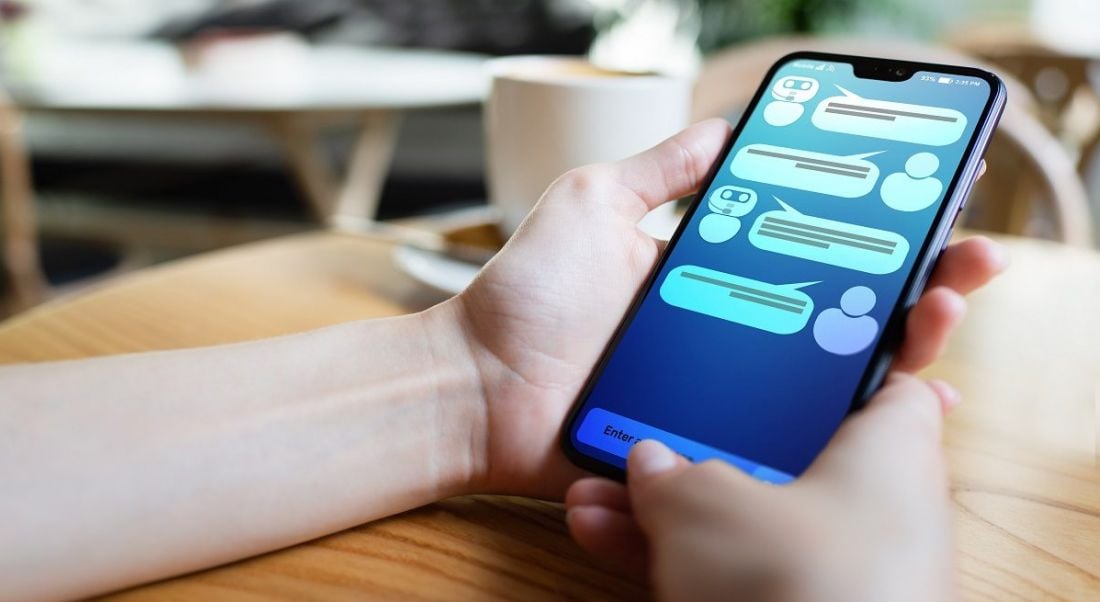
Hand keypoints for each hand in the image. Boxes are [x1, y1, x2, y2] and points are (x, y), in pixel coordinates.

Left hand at [444, 119, 1005, 497]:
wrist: (477, 387)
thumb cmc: (527, 296)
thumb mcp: (594, 203)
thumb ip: (661, 170)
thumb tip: (724, 126)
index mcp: (712, 277)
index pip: (812, 252)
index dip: (873, 237)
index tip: (929, 213)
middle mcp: (732, 334)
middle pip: (841, 315)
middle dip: (914, 288)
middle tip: (967, 266)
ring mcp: (725, 393)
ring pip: (834, 379)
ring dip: (904, 352)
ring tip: (945, 319)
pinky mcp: (712, 445)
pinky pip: (794, 442)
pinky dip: (858, 430)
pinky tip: (910, 408)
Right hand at [565, 375, 958, 601]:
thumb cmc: (795, 586)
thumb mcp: (711, 507)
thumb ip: (676, 473)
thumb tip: (651, 464)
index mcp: (887, 451)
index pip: (881, 375)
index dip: (834, 345)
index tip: (782, 326)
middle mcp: (870, 508)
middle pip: (783, 449)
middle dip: (704, 439)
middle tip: (654, 414)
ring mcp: (829, 566)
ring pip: (741, 516)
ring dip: (666, 506)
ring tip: (595, 489)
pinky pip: (728, 568)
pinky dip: (673, 554)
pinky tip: (603, 533)